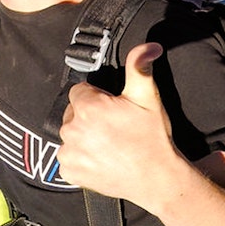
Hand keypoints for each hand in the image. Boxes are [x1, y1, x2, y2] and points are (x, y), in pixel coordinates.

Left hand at [58, 43, 177, 204]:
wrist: (157, 179)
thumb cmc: (153, 139)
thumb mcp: (148, 98)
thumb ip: (140, 67)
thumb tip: (148, 46)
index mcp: (88, 108)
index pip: (79, 91)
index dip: (97, 98)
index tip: (112, 109)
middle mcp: (72, 129)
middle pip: (73, 113)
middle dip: (88, 117)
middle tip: (112, 128)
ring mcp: (69, 152)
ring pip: (70, 135)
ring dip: (83, 137)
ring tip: (108, 145)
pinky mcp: (69, 172)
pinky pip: (67, 158)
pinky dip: (80, 158)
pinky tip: (100, 159)